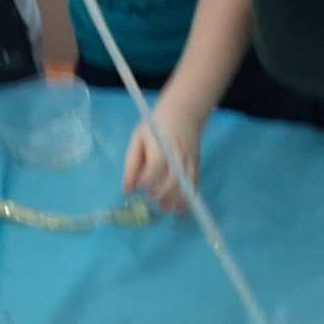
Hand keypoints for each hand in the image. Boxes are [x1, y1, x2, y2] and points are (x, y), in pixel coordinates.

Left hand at [122, 101, 203, 215]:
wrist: (183, 114)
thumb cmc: (156, 127)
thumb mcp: (138, 139)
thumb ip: (131, 164)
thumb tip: (126, 189)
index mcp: (160, 146)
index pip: (155, 167)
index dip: (145, 181)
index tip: (136, 189)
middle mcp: (177, 155)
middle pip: (172, 181)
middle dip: (160, 195)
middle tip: (150, 200)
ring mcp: (190, 162)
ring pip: (185, 186)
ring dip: (174, 201)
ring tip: (164, 207)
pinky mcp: (197, 166)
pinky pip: (194, 185)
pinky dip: (188, 200)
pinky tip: (179, 209)